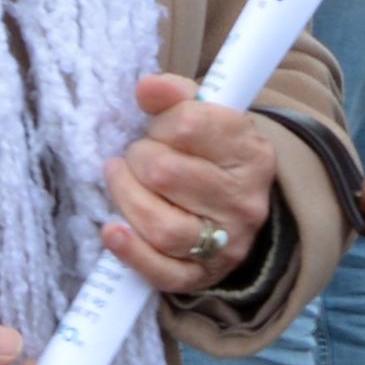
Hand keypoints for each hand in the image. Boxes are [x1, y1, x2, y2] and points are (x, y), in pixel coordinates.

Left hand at [102, 73, 278, 295]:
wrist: (235, 211)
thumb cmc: (209, 157)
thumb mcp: (205, 118)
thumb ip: (176, 96)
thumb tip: (147, 88)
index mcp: (252, 153)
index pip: (190, 125)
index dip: (162, 122)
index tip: (158, 127)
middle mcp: (245, 201)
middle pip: (167, 174)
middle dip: (139, 159)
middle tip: (138, 157)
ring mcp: (227, 244)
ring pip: (162, 226)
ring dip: (127, 197)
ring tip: (121, 181)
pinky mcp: (201, 276)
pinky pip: (162, 271)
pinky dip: (130, 251)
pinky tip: (112, 230)